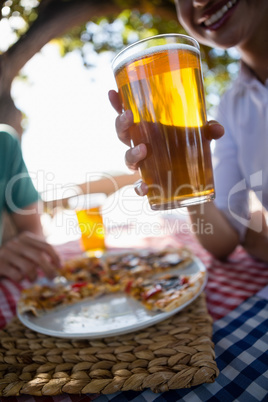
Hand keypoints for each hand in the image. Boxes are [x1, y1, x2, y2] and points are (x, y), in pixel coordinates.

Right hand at [0, 231, 60, 281]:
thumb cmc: (14, 256)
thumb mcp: (26, 249)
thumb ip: (39, 252)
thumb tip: (58, 265)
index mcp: (25, 237)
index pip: (46, 246)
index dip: (56, 257)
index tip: (60, 267)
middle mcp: (15, 243)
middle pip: (39, 256)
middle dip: (49, 269)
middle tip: (52, 278)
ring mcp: (6, 253)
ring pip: (28, 267)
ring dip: (34, 276)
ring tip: (33, 279)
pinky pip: (17, 275)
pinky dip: (22, 279)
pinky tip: (21, 279)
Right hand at [109, 89, 224, 195]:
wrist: (194, 176)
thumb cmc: (189, 146)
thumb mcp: (199, 135)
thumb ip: (207, 129)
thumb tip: (217, 129)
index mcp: (147, 129)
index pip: (127, 114)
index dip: (117, 104)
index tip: (112, 92)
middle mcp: (141, 145)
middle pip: (123, 135)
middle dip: (121, 125)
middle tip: (129, 116)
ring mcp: (144, 164)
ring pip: (127, 158)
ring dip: (131, 154)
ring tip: (143, 149)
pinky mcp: (150, 181)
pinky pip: (138, 186)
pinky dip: (138, 188)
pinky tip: (143, 188)